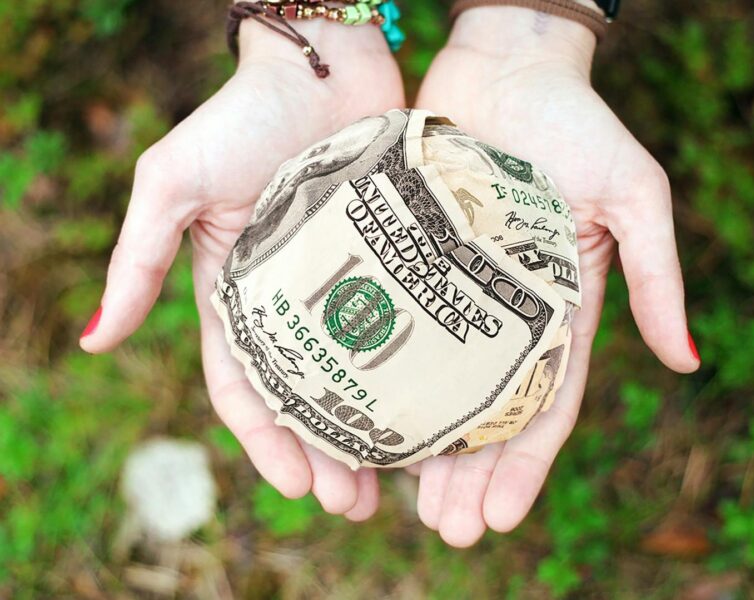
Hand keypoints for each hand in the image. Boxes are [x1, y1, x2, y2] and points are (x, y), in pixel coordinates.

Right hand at [79, 20, 403, 519]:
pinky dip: (410, 378)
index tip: (298, 487)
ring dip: (370, 434)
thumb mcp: (174, 184)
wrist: (324, 62)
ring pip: (358, 378)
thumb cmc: (243, 116)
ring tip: (397, 484)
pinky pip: (401, 334)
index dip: (267, 443)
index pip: (246, 389)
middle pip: (307, 399)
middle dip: (324, 457)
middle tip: (355, 505)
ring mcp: (344, 286)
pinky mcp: (392, 265)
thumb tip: (95, 341)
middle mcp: (292, 301)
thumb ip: (137, 260)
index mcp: (237, 294)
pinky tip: (433, 414)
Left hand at [410, 7, 700, 546]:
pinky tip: (359, 419)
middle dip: (468, 474)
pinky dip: (380, 377)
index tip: (499, 517)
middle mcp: (501, 310)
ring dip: (420, 445)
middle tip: (444, 529)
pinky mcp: (408, 261)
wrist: (504, 63)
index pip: (544, 405)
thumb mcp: (633, 195)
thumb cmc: (575, 122)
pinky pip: (392, 329)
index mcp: (557, 307)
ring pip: (433, 384)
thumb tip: (686, 361)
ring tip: (394, 501)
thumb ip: (656, 274)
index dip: (525, 466)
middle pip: (484, 412)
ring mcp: (451, 290)